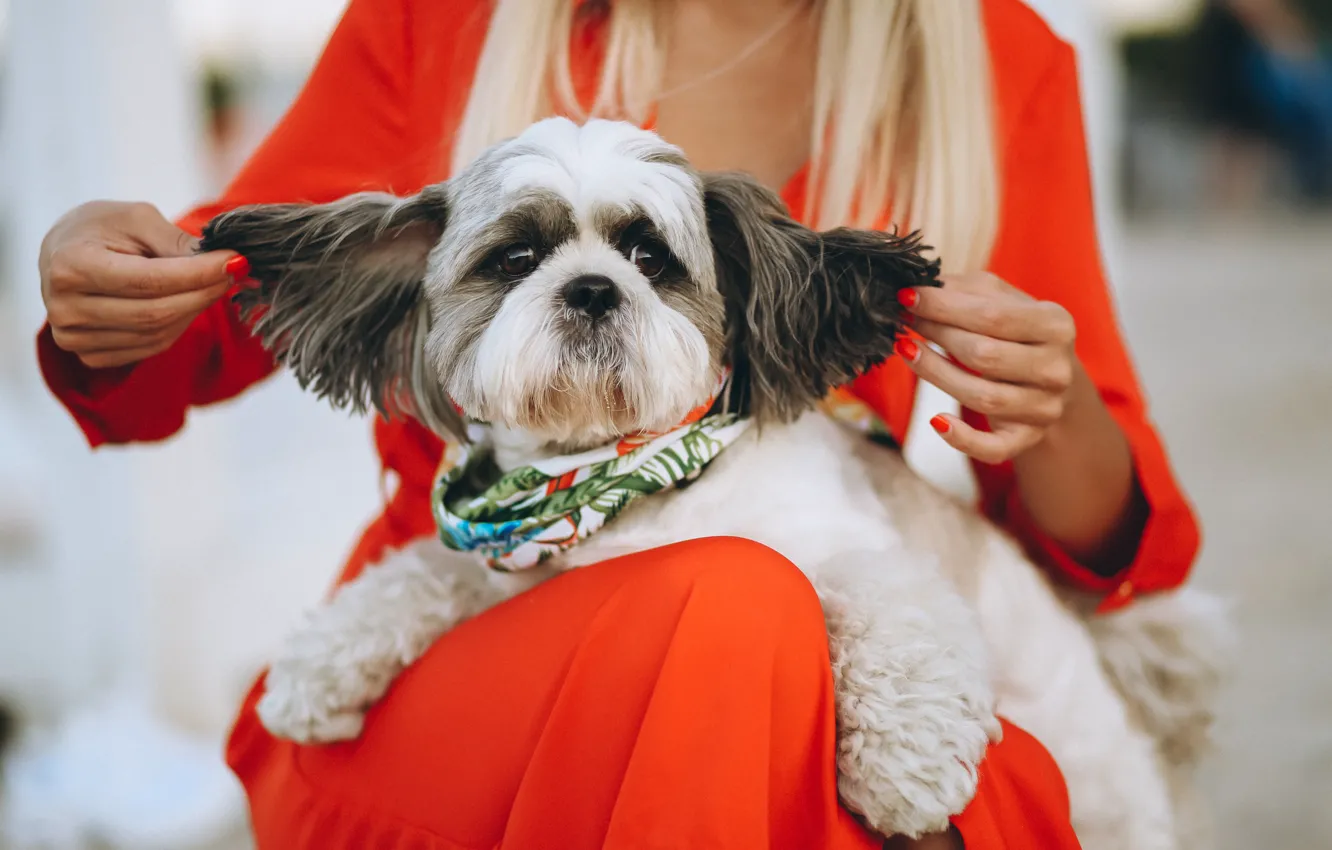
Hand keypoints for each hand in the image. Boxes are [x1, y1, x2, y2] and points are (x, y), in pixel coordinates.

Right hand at [40, 200, 248, 368]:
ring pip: (157, 335)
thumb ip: (176, 242)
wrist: (64, 252)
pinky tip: (186, 303)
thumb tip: (228, 263)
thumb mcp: (137, 219)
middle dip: (204, 293)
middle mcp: (65, 308)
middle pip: (156, 313)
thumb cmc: (102, 228)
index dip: (199, 274)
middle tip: (234, 272)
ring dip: (194, 310)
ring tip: (211, 284)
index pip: (149, 281)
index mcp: (71, 266)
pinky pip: (150, 348)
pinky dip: (178, 327)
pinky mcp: (89, 356)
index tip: (236, 261)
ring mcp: (73, 338)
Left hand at [894, 271, 1078, 464]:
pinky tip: (937, 421)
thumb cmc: (1017, 331)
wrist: (1048, 377)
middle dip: (937, 335)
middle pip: (984, 355)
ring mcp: (1044, 407)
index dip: (944, 307)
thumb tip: (921, 285)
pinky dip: (963, 439)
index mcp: (1055, 324)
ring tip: (906, 351)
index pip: (992, 315)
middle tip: (904, 321)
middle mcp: (1056, 368)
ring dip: (935, 374)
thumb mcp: (1002, 300)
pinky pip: (993, 447)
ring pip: (982, 397)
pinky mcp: (1026, 438)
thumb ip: (966, 290)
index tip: (907, 297)